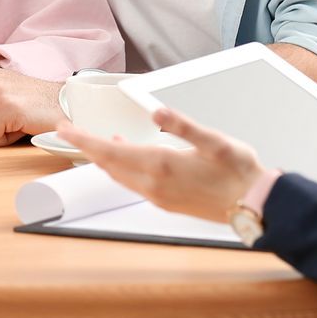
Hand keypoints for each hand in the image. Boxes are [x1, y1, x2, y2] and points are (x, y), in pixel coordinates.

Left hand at [58, 106, 265, 222]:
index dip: (83, 139)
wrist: (253, 205)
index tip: (64, 128)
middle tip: (68, 131)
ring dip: (102, 158)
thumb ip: (184, 125)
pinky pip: (132, 183)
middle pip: (107, 164)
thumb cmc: (238, 171)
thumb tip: (158, 112)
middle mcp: (153, 184)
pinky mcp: (165, 202)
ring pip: (118, 175)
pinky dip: (120, 168)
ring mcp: (158, 196)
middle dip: (85, 146)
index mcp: (160, 165)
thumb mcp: (215, 141)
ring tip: (91, 141)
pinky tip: (125, 157)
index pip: (109, 151)